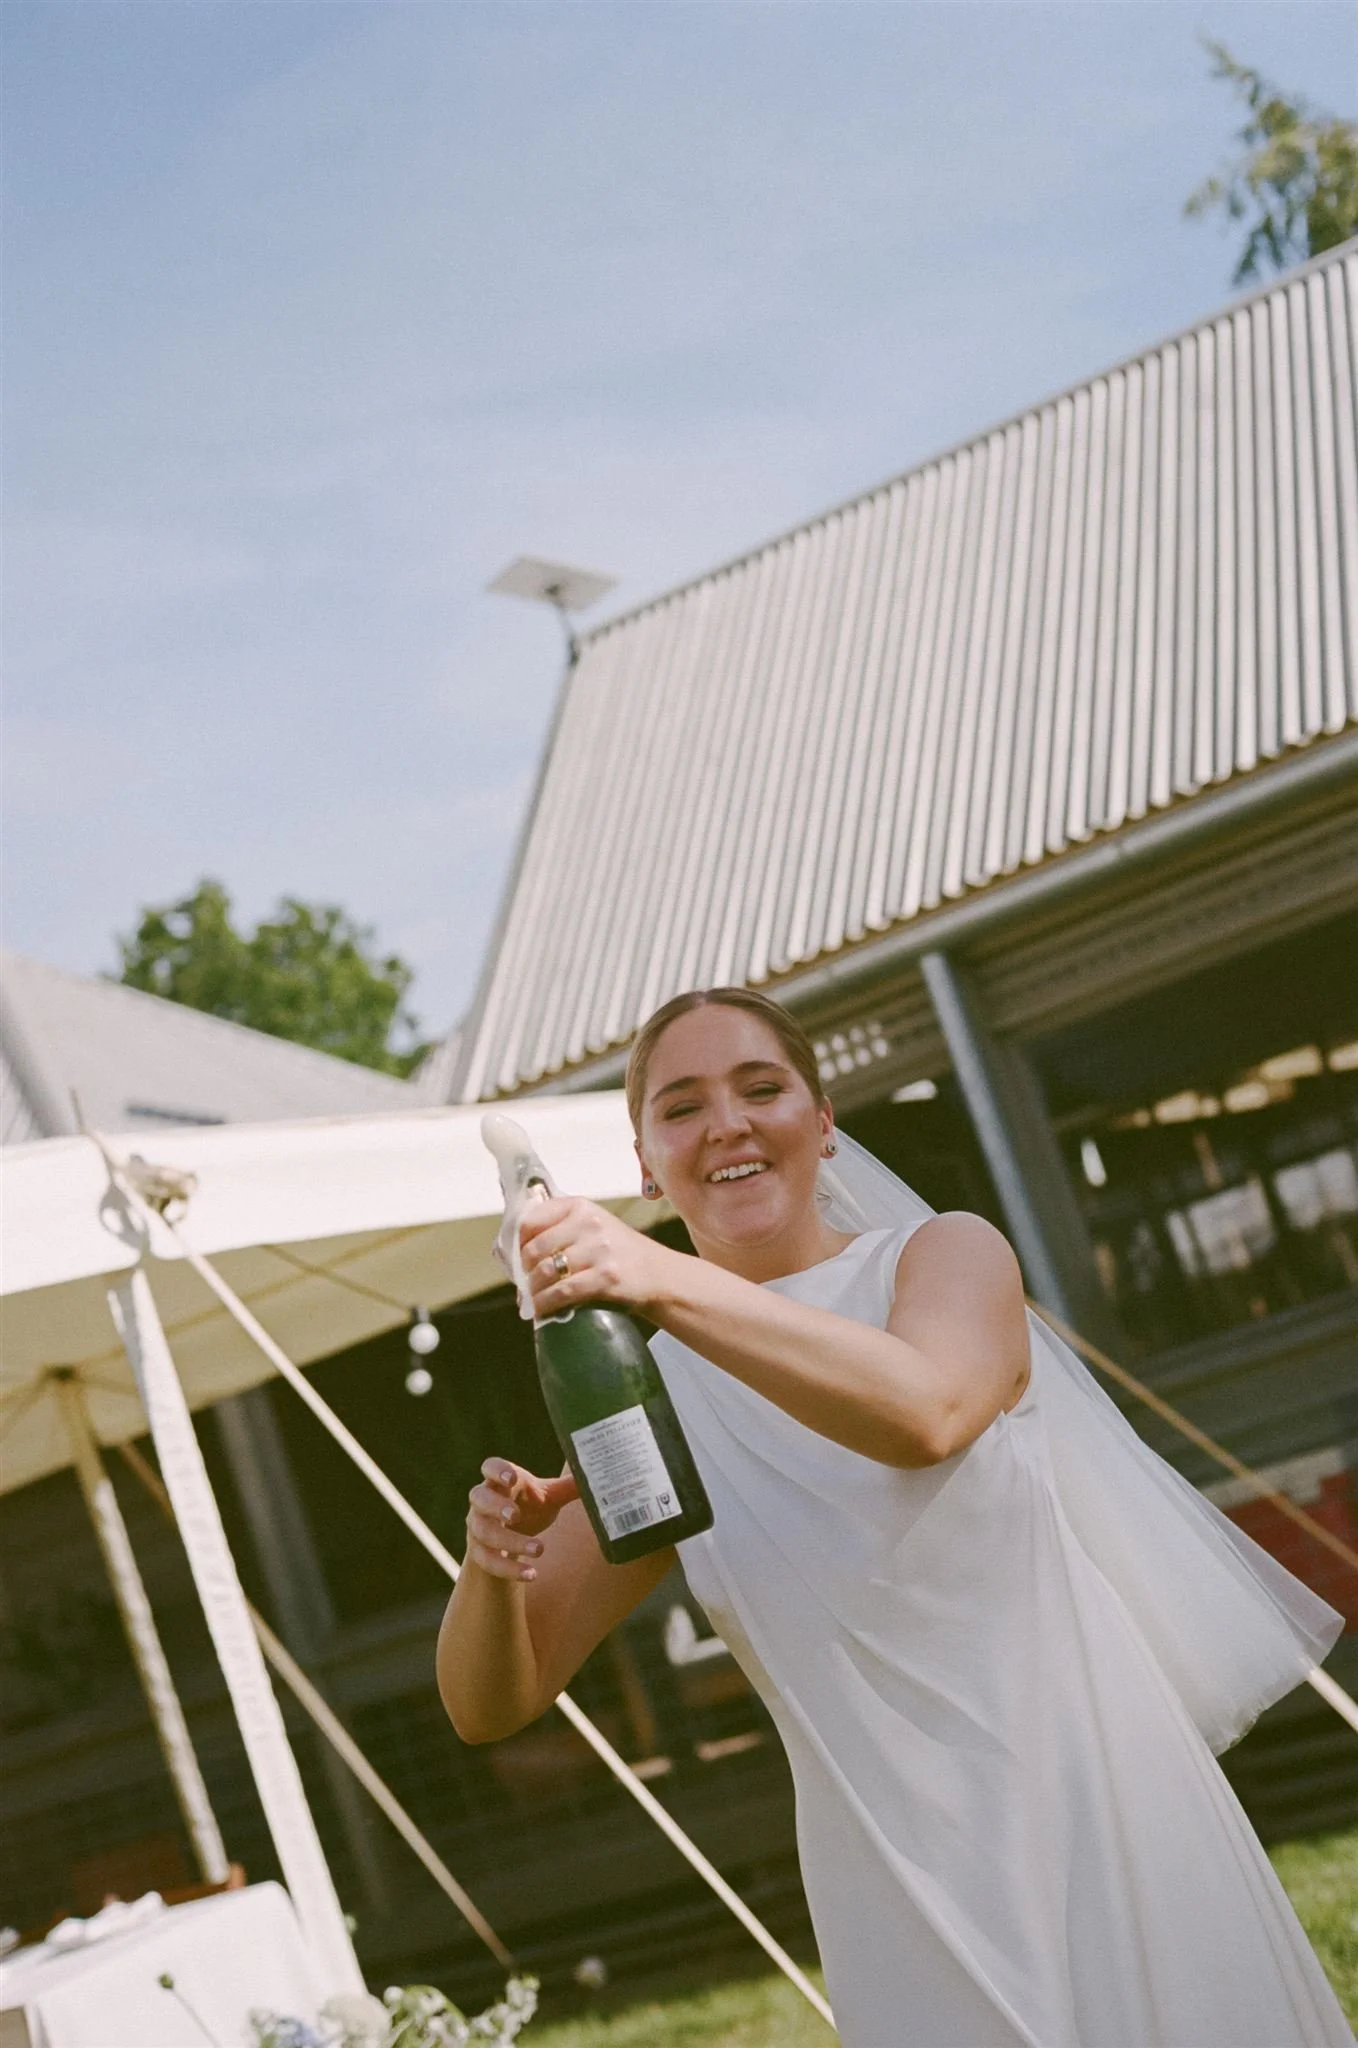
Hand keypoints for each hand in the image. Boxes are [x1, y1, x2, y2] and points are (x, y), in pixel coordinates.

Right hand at [465, 1458, 578, 1580]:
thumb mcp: (548, 1496)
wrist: (507, 1536)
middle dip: (496, 1506)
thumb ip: (568, 1487)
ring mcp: (477, 1526)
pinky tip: (531, 1574)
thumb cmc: (528, 1507)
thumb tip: (597, 1480)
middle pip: (479, 1498)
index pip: (490, 1467)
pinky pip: (488, 1561)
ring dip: (511, 1542)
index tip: (512, 1478)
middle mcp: (483, 1501)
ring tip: (540, 1549)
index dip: (497, 1471)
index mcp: (500, 1481)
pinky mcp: (478, 1552)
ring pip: (484, 1532)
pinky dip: (508, 1570)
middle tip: (515, 1515)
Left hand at [519, 1196, 668, 1319]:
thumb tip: (512, 1251)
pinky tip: (541, 1310)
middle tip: (526, 1284)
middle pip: (534, 1249)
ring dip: (533, 1291)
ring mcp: (599, 1250)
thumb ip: (559, 1228)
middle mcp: (589, 1223)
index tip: (518, 1259)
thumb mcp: (592, 1226)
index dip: (517, 1243)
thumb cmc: (619, 1252)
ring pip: (545, 1272)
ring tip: (532, 1299)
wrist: (658, 1275)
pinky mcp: (606, 1277)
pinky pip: (562, 1292)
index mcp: (580, 1207)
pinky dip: (545, 1304)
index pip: (530, 1221)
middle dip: (523, 1271)